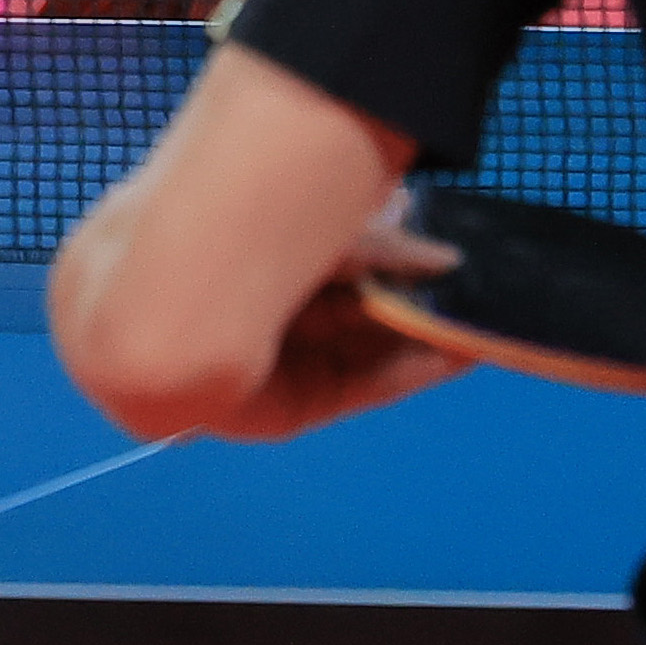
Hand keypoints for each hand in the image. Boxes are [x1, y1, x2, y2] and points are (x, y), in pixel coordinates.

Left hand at [208, 207, 469, 440]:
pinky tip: (450, 354)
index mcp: (266, 262)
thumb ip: (386, 251)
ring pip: (368, 353)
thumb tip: (447, 258)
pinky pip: (361, 387)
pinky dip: (406, 372)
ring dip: (424, 343)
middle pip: (363, 315)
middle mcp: (275, 314)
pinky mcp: (292, 407)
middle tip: (475, 300)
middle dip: (419, 309)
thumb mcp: (322, 237)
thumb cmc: (236, 251)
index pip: (347, 266)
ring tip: (477, 329)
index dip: (401, 268)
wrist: (168, 311)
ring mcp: (283, 362)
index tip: (453, 264)